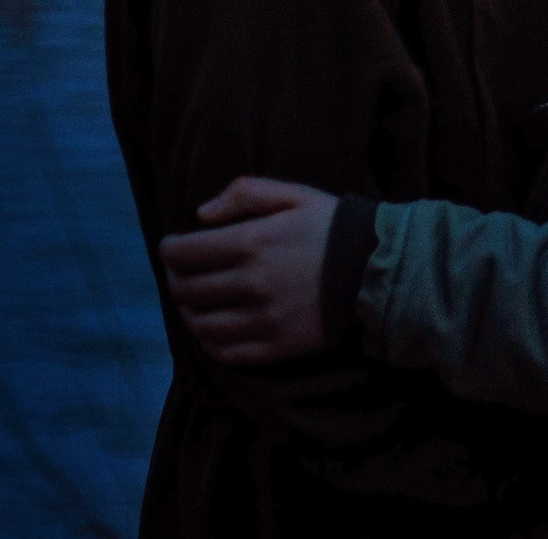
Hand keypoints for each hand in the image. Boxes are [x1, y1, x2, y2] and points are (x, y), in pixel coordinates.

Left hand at [158, 177, 338, 364]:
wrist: (378, 269)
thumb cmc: (333, 227)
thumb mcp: (294, 194)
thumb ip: (245, 193)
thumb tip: (200, 215)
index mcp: (252, 243)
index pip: (185, 253)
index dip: (169, 250)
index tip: (170, 248)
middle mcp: (251, 285)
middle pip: (188, 290)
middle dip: (175, 280)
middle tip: (179, 274)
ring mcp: (263, 321)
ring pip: (202, 326)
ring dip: (188, 314)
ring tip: (193, 304)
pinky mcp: (277, 347)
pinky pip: (228, 353)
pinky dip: (210, 344)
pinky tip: (212, 332)